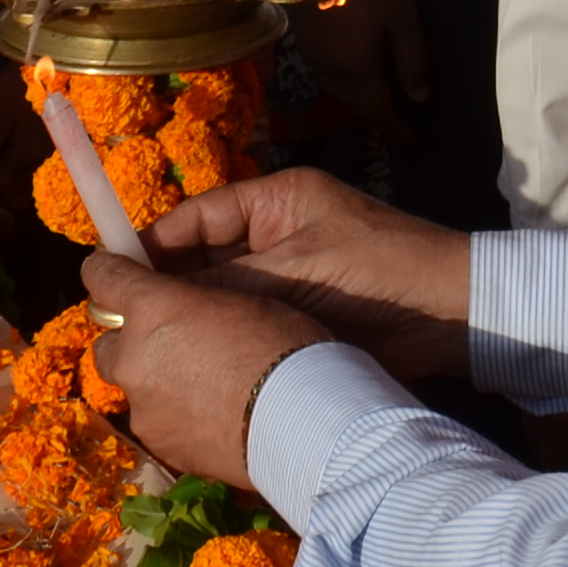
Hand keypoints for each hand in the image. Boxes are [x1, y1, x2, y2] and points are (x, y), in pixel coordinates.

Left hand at [79, 257, 333, 483]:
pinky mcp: (160, 446)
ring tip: (201, 387)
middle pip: (106, 344)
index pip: (102, 276)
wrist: (298, 421)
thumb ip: (194, 302)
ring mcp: (142, 408)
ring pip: (133, 388)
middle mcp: (133, 356)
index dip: (107, 271)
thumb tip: (181, 308)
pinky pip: (156, 423)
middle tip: (170, 342)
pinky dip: (175, 416)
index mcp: (153, 307)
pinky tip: (212, 416)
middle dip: (131, 341)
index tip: (115, 272)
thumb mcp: (240, 298)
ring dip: (154, 381)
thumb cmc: (281, 345)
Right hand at [140, 163, 473, 380]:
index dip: (157, 243)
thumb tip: (164, 301)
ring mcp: (290, 278)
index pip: (200, 216)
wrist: (451, 314)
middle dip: (170, 287)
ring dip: (196, 318)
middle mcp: (278, 235)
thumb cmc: (380, 269)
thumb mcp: (297, 268)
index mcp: (278, 201)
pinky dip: (225, 341)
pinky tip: (194, 365)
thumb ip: (230, 283)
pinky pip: (251, 327)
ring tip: (148, 346)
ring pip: (225, 298)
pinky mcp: (302, 318)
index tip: (116, 272)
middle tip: (124, 319)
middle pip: (206, 259)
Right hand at [297, 0, 428, 133]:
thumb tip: (420, 98)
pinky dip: (342, 84)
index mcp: (357, 71)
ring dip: (356, 103)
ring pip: (336, 93)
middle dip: (374, 118)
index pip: (377, 112)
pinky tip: (351, 75)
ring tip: (375, 103)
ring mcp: (312, 57)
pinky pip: (325, 75)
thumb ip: (413, 60)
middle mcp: (331, 72)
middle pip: (353, 106)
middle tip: (392, 123)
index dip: (393, 128)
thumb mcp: (403, 19)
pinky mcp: (303, 40)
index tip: (408, 139)